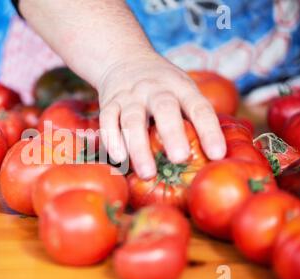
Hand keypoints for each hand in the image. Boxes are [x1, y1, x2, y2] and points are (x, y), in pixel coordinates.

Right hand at [97, 53, 225, 178]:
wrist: (124, 58)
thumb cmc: (162, 87)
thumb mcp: (182, 90)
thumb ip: (193, 117)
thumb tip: (214, 158)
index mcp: (181, 87)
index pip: (199, 108)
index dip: (210, 131)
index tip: (217, 155)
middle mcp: (155, 88)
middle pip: (164, 108)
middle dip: (172, 134)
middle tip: (180, 159)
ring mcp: (130, 95)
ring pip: (133, 119)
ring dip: (139, 147)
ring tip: (147, 173)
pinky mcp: (109, 103)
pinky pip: (108, 121)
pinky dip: (112, 140)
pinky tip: (120, 159)